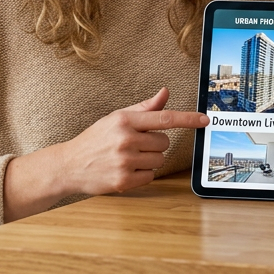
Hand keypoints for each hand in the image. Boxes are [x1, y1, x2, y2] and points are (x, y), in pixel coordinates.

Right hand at [57, 87, 208, 193]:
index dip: (188, 119)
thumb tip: (165, 93)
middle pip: (165, 142)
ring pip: (159, 160)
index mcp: (125, 120)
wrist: (69, 164)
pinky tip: (126, 169)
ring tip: (128, 158)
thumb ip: (144, 108)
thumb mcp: (116, 118)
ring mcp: (124, 161)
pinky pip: (151, 176)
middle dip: (155, 144)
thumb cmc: (95, 139)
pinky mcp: (123, 180)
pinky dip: (143, 174)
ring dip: (149, 160)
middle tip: (135, 145)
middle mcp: (125, 139)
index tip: (204, 119)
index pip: (164, 118)